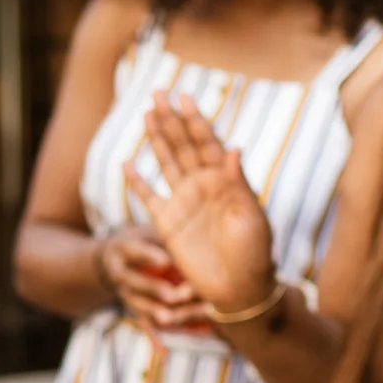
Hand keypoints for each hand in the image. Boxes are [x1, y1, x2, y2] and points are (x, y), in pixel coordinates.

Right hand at [95, 226, 209, 332]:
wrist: (113, 261)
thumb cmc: (144, 241)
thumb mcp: (150, 233)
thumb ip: (167, 240)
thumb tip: (197, 243)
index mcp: (124, 250)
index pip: (135, 252)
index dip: (149, 256)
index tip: (166, 262)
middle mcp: (121, 275)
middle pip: (134, 283)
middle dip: (155, 290)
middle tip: (178, 296)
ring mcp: (126, 295)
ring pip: (140, 307)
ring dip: (158, 314)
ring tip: (173, 319)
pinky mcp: (135, 310)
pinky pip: (147, 324)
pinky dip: (161, 335)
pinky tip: (174, 346)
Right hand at [125, 93, 276, 317]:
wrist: (240, 289)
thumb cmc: (254, 254)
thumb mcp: (251, 217)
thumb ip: (238, 183)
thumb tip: (234, 147)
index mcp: (225, 181)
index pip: (208, 143)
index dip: (196, 120)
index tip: (185, 96)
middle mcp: (203, 186)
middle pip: (184, 145)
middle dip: (172, 119)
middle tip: (159, 93)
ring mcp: (184, 203)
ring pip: (167, 162)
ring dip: (157, 138)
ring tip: (147, 113)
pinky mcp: (167, 224)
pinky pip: (148, 197)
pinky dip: (137, 181)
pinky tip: (127, 162)